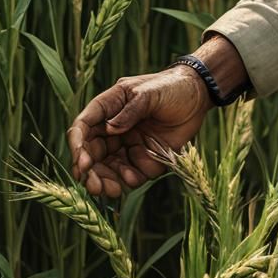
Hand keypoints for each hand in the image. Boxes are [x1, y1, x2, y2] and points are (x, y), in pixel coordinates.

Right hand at [67, 68, 210, 196]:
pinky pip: (131, 174)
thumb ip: (131, 110)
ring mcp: (127, 145)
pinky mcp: (144, 158)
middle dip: (89, 172)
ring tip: (112, 190)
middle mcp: (113, 129)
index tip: (82, 163)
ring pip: (108, 168)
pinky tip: (133, 178)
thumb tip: (109, 129)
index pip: (84, 127)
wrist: (200, 96)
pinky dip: (129, 179)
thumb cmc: (172, 87)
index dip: (78, 145)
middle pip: (92, 154)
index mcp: (109, 107)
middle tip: (93, 185)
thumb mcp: (150, 92)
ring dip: (106, 181)